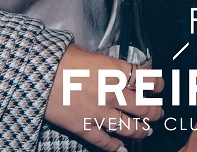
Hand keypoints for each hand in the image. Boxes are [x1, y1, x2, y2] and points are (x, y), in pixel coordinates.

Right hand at [45, 44, 163, 150]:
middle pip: (145, 107)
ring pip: (130, 127)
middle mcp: (112, 93)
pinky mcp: (85, 127)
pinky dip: (116, 147)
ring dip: (141, 130)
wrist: (37, 74)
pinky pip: (105, 142)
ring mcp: (99, 113)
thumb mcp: (88, 53)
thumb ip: (105, 64)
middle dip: (155, 111)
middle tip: (158, 112)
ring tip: (146, 131)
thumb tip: (113, 68)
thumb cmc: (59, 59)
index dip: (158, 83)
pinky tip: (122, 149)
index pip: (148, 79)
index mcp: (115, 71)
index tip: (159, 86)